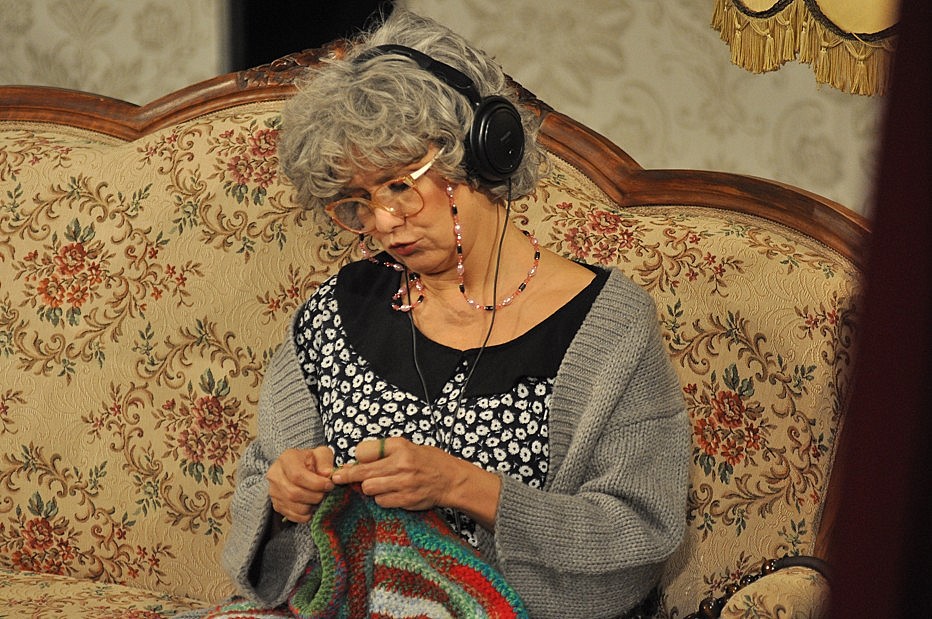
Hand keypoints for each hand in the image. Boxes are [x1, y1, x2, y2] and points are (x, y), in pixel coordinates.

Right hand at [267, 446, 334, 523]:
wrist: (299, 467)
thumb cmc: (311, 461)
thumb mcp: (321, 454)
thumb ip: (325, 462)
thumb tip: (327, 474)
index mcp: (286, 459)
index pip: (297, 475)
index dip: (315, 483)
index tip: (329, 485)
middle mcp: (275, 475)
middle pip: (294, 493)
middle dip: (315, 496)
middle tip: (326, 494)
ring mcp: (274, 492)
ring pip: (294, 507)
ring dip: (311, 506)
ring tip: (319, 498)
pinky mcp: (277, 505)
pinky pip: (292, 516)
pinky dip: (306, 515)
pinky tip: (312, 506)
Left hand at [331, 437, 449, 510]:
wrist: (451, 479)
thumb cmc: (428, 461)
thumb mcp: (407, 447)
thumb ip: (383, 454)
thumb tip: (353, 463)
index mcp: (399, 446)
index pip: (363, 451)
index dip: (357, 458)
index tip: (355, 462)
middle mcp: (401, 463)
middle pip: (362, 472)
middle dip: (347, 476)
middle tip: (337, 479)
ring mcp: (404, 483)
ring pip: (369, 488)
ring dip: (369, 488)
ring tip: (377, 485)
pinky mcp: (407, 499)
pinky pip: (381, 501)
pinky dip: (382, 499)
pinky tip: (390, 494)